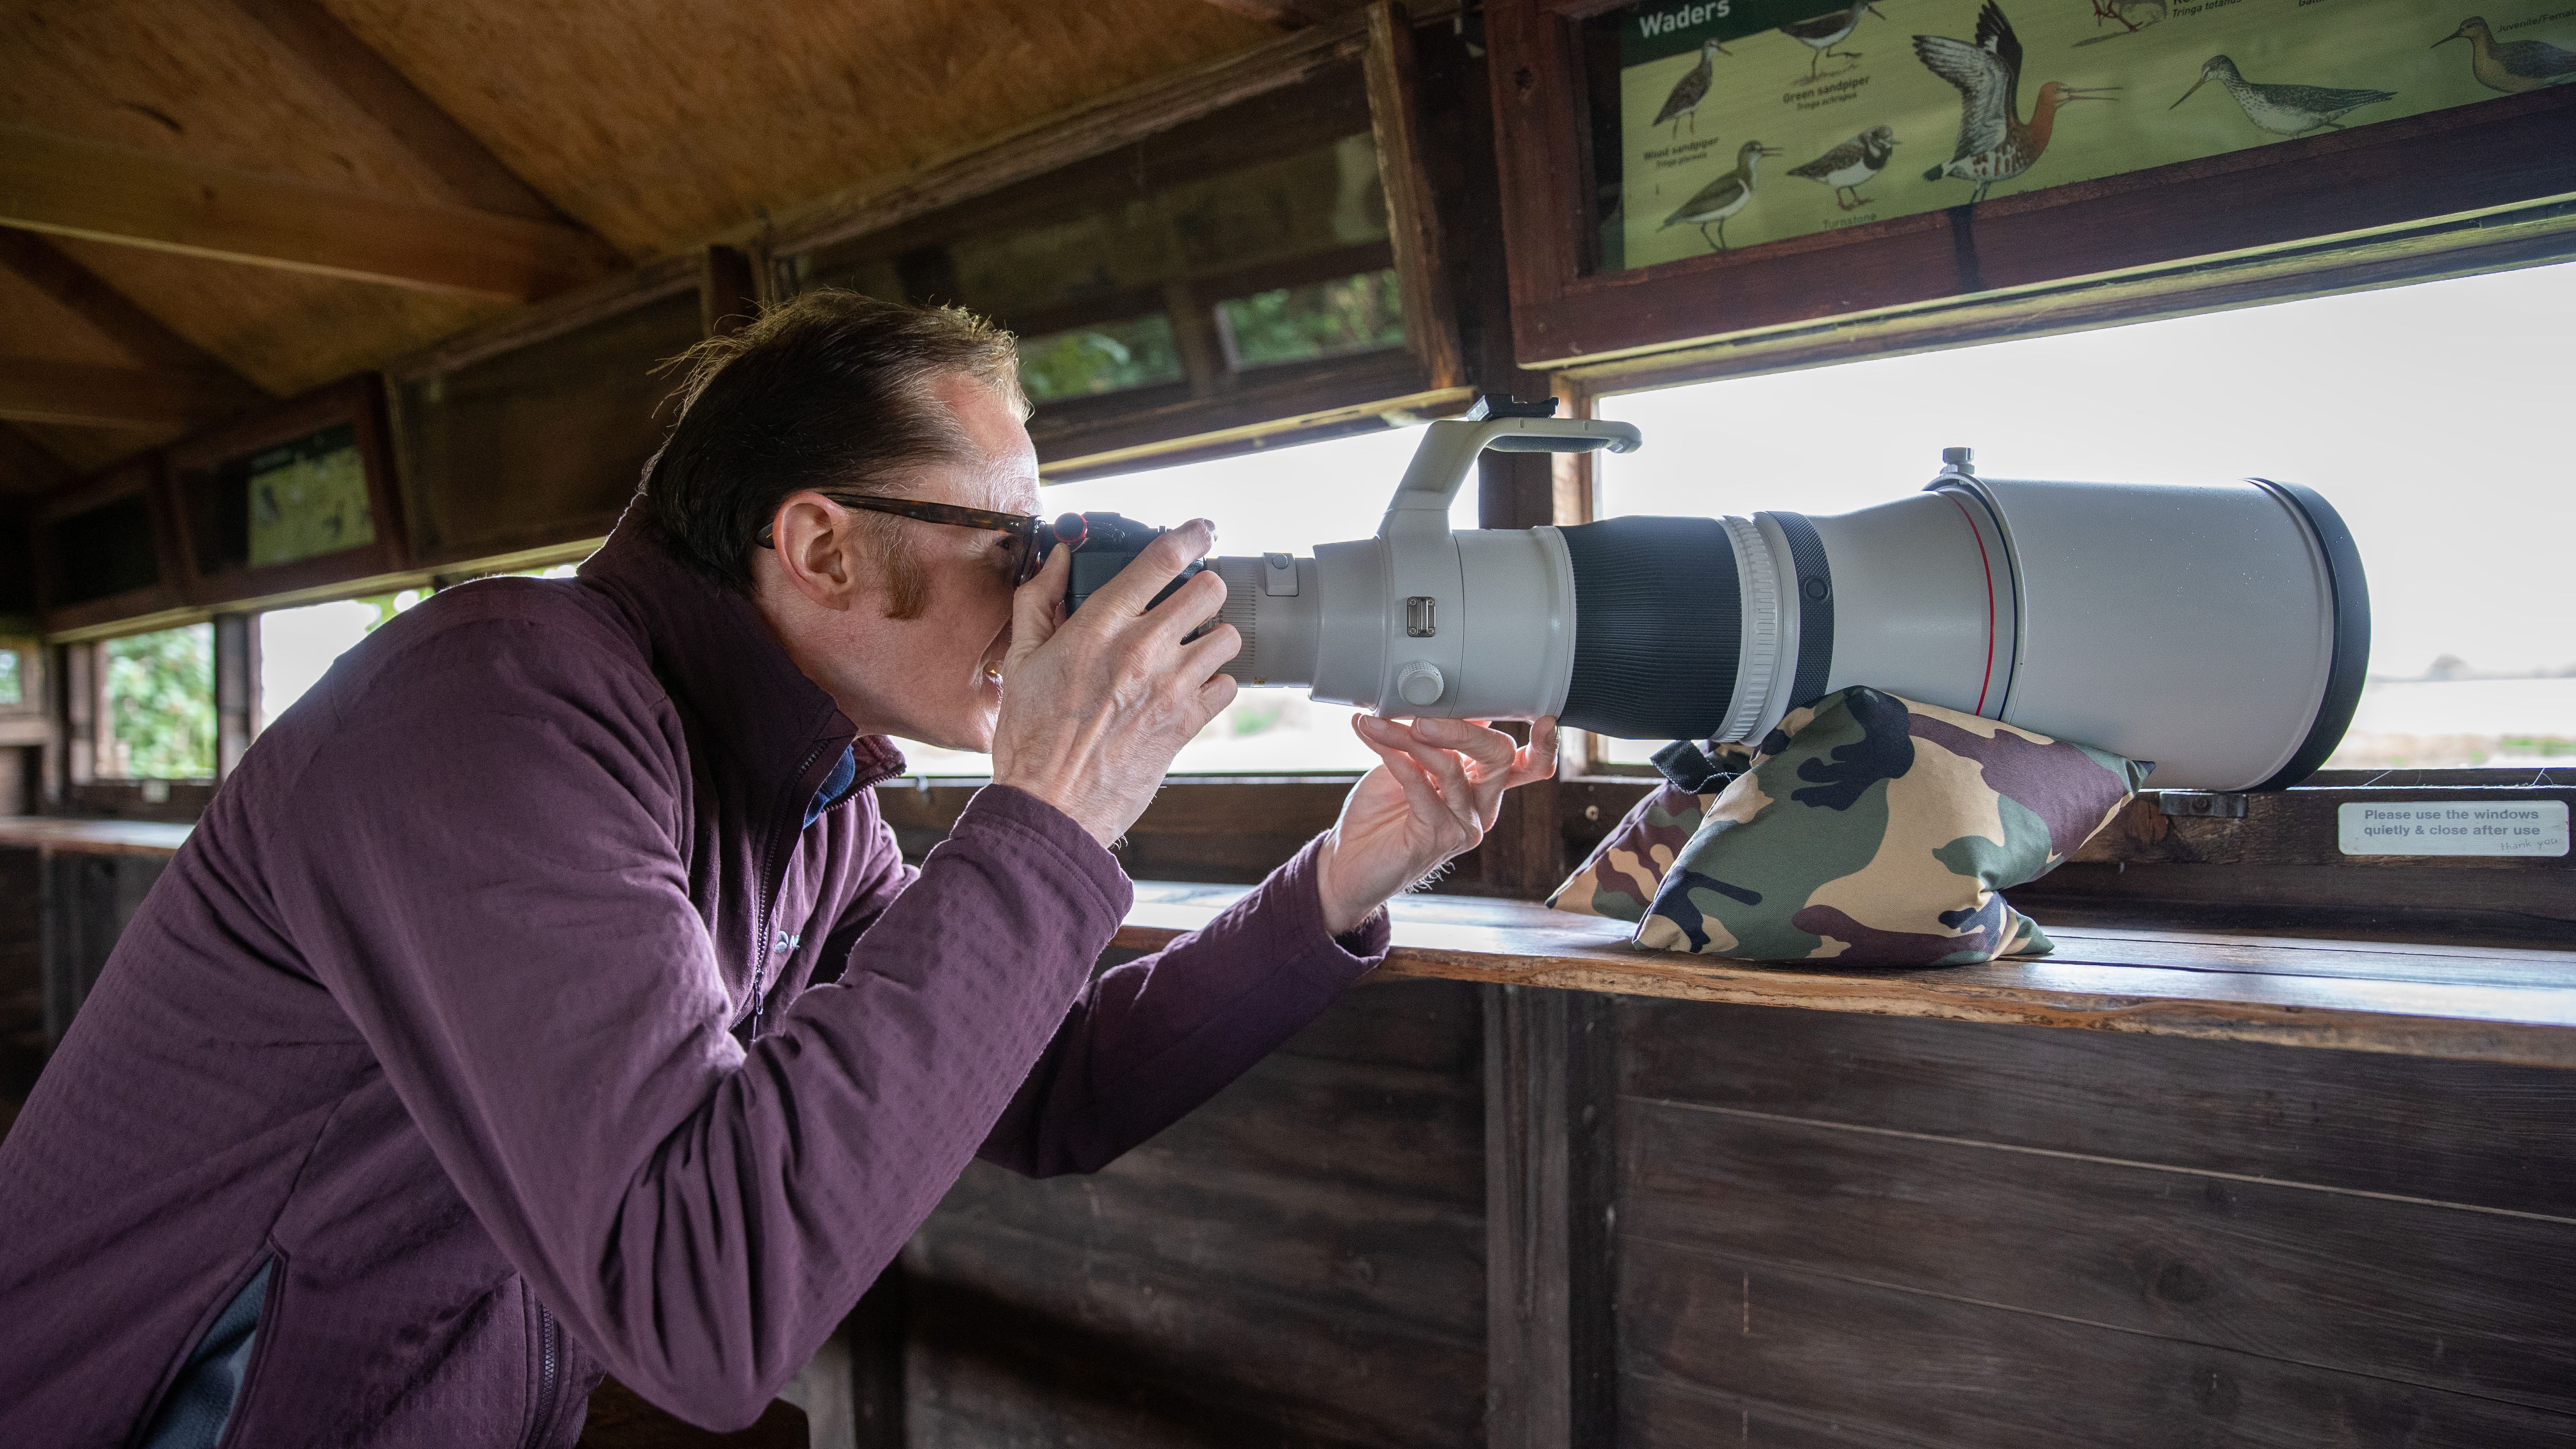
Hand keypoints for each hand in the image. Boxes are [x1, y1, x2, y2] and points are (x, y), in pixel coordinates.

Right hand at [990, 521, 1240, 846]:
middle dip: (1203, 590)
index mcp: (1099, 625)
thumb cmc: (1030, 736)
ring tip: (1190, 652)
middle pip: (1210, 590)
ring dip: (1212, 640)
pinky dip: (1215, 686)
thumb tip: (1060, 559)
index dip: (1190, 536)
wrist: (1050, 804)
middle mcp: (1141, 649)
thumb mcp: (1022, 659)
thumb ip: (1040, 600)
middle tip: (1189, 604)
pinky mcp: (1186, 723)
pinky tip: (1191, 691)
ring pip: (1227, 638)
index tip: (1201, 531)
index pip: (1161, 560)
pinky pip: (1228, 686)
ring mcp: (1170, 687)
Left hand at [1315, 716, 1559, 934]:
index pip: (1526, 765)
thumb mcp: (1408, 762)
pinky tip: (1378, 743)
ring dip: (1410, 738)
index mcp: (1483, 786)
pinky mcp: (1439, 839)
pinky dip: (1398, 760)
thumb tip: (1456, 701)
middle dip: (1462, 728)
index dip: (1543, 746)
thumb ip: (1433, 737)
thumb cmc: (1379, 813)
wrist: (1346, 861)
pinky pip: (1423, 789)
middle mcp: (1481, 807)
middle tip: (1420, 716)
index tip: (1544, 719)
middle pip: (1498, 758)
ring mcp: (1464, 826)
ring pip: (1452, 768)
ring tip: (1378, 723)